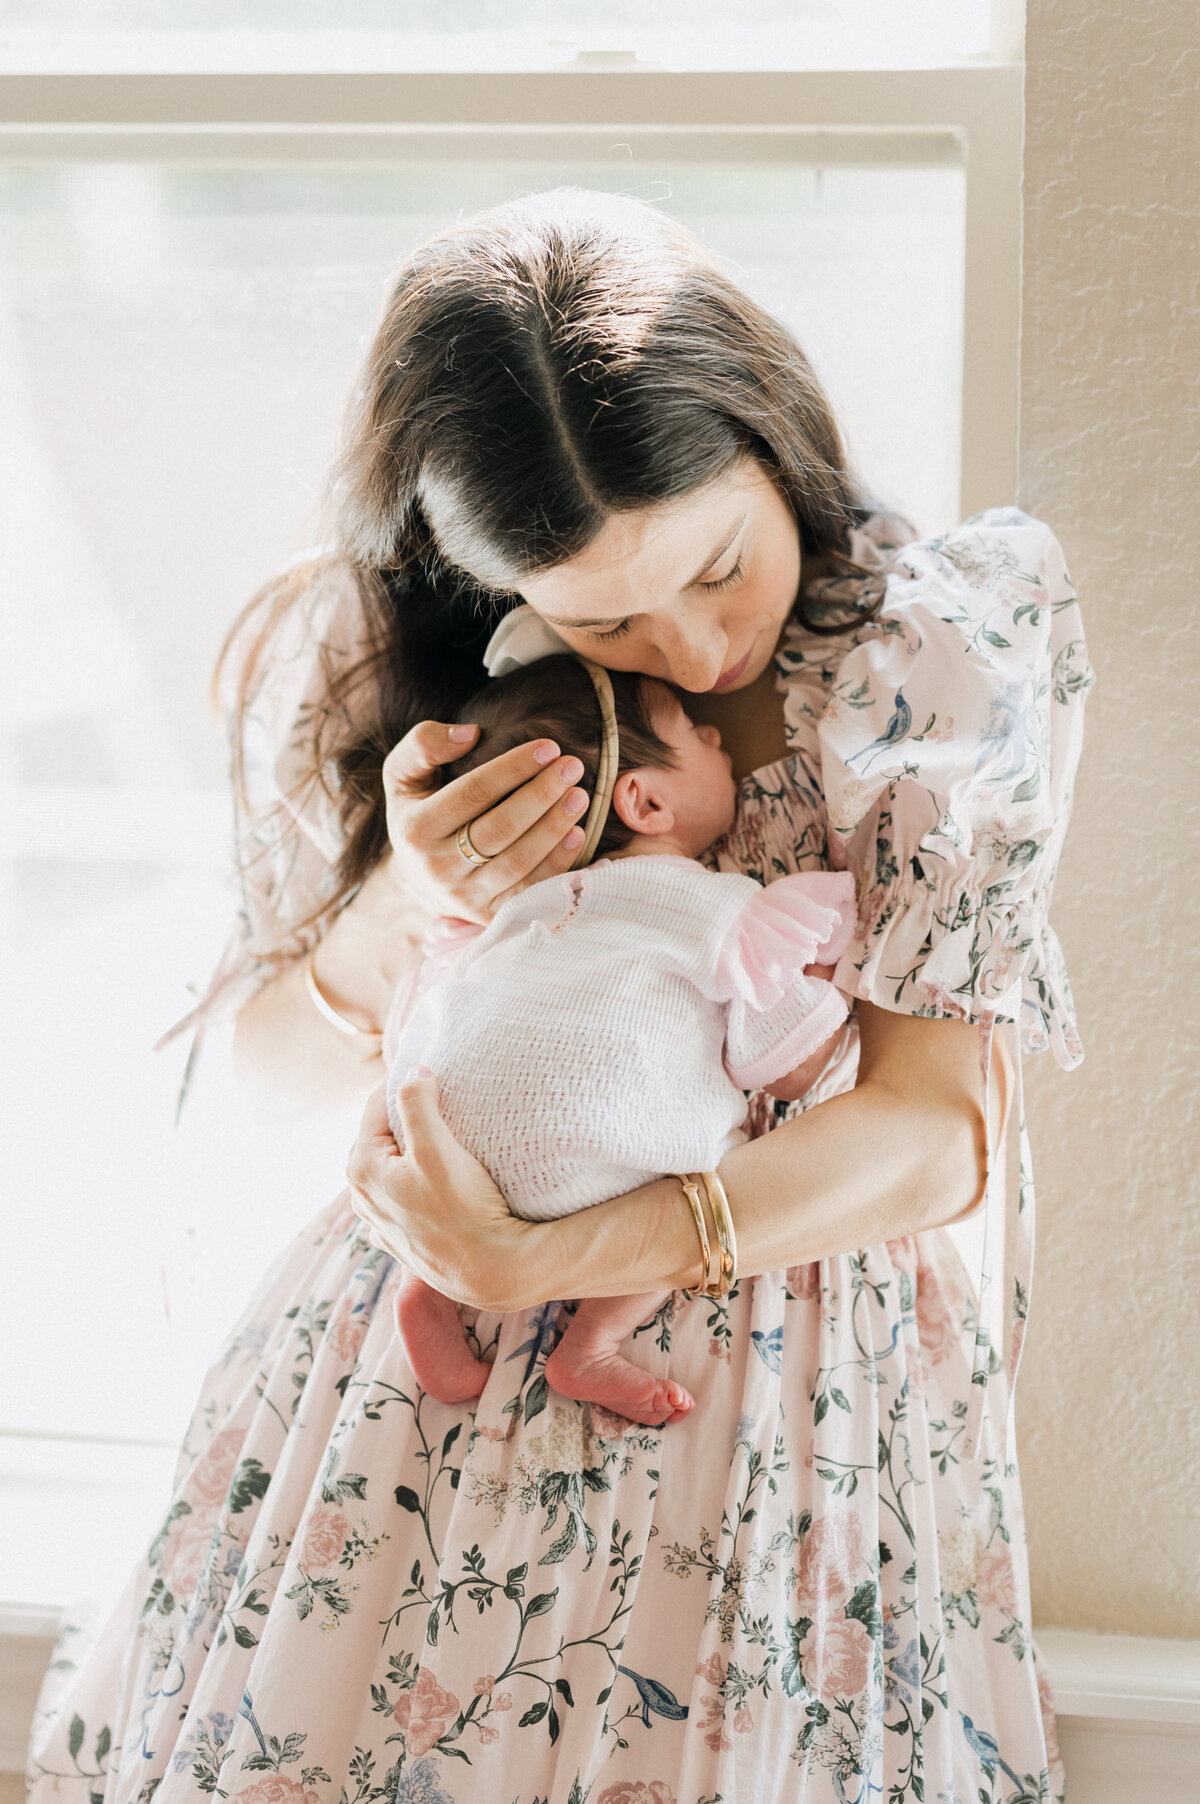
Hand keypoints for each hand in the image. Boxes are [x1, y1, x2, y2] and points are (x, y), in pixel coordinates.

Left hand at [346, 1069, 535, 1309]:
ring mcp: (380, 1223)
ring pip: (390, 1168)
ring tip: (442, 1142)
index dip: (406, 1084)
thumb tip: (413, 1071)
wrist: (491, 1270)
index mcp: (361, 1168)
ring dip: (410, 1152)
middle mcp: (362, 1197)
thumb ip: (416, 1101)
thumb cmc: (463, 1208)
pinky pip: (401, 1199)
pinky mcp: (402, 1242)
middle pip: (380, 1137)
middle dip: (405, 1118)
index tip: (434, 1074)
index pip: (376, 1105)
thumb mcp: (436, 1146)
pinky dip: (414, 1184)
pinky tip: (434, 1185)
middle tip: (441, 1104)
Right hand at [379, 719, 591, 923]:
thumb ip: (425, 743)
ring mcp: (466, 897)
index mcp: (415, 831)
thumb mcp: (405, 773)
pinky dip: (558, 863)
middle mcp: (438, 869)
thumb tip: (471, 734)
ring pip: (518, 862)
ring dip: (554, 827)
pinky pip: (530, 890)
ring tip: (580, 796)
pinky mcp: (491, 915)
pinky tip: (577, 833)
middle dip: (540, 795)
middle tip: (572, 767)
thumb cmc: (420, 810)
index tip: (548, 747)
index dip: (512, 768)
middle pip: (500, 829)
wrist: (420, 875)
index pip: (472, 793)